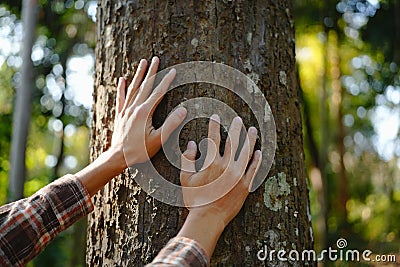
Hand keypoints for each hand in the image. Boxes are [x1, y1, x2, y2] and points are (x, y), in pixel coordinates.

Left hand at [111, 56, 186, 166]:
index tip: (173, 71)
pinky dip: (122, 88)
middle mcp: (134, 108)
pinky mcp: (119, 115)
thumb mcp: (159, 140)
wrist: (118, 157)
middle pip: (145, 86)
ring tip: (143, 62)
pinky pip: (121, 98)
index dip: (166, 81)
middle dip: (152, 72)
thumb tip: (183, 110)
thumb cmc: (140, 151)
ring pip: (133, 88)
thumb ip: (171, 124)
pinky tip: (122, 79)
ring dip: (139, 75)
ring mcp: (125, 110)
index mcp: (144, 112)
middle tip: (156, 59)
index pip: (158, 92)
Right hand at [177, 114, 261, 257]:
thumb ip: (187, 159)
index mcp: (211, 162)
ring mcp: (238, 175)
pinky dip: (256, 160)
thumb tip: (191, 143)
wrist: (208, 218)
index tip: (216, 116)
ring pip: (246, 152)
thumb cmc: (195, 199)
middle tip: (238, 119)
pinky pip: (253, 169)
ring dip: (250, 139)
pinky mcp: (246, 185)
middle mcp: (227, 166)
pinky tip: (258, 152)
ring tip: (253, 130)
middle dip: (236, 128)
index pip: (213, 138)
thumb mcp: (185, 178)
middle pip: (233, 141)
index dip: (214, 125)